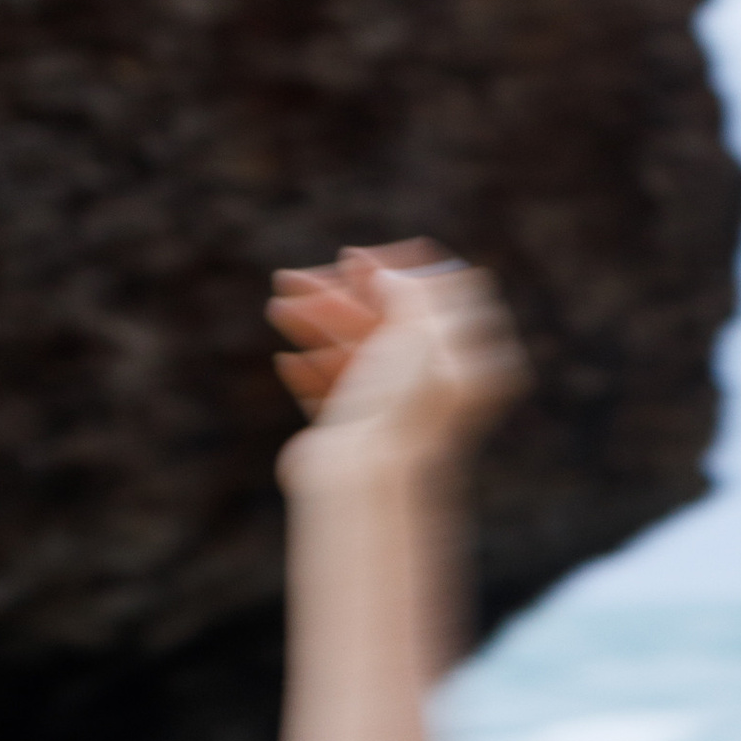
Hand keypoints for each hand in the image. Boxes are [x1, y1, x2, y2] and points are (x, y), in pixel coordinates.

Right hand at [267, 242, 525, 480]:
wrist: (364, 482)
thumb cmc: (397, 410)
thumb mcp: (417, 334)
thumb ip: (410, 293)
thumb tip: (388, 275)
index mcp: (463, 366)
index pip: (436, 302)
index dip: (393, 273)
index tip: (351, 259)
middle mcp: (432, 389)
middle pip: (386, 327)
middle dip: (336, 296)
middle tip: (290, 278)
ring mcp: (393, 413)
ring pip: (354, 357)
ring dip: (314, 325)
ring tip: (278, 308)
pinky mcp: (358, 437)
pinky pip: (335, 397)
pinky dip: (311, 375)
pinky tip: (287, 362)